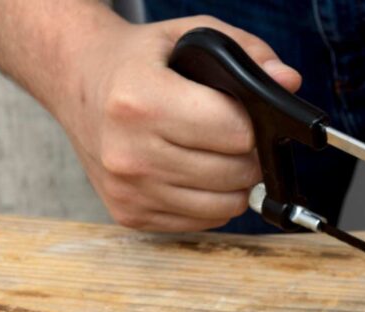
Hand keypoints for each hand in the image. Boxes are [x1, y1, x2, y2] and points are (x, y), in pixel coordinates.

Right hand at [56, 16, 300, 231]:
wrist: (76, 82)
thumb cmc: (138, 61)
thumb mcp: (190, 36)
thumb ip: (247, 52)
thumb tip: (288, 82)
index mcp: (143, 101)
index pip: (236, 133)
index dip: (253, 124)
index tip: (245, 116)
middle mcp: (130, 152)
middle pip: (235, 173)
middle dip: (248, 155)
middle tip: (235, 137)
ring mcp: (128, 189)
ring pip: (225, 205)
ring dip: (234, 183)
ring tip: (218, 154)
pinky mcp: (129, 214)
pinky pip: (203, 221)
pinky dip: (212, 202)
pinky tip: (196, 173)